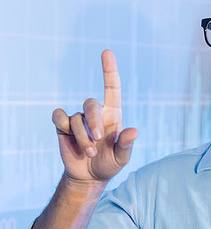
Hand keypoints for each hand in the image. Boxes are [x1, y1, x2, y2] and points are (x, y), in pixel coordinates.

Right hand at [52, 50, 137, 184]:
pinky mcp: (62, 126)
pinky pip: (59, 117)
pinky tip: (69, 138)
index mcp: (112, 114)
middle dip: (93, 122)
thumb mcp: (121, 158)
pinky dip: (64, 127)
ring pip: (76, 118)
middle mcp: (95, 113)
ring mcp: (78, 119)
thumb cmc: (108, 164)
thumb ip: (127, 145)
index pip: (112, 87)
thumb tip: (134, 131)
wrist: (89, 177)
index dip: (109, 70)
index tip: (106, 52)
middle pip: (90, 104)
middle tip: (97, 139)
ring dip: (82, 137)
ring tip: (89, 153)